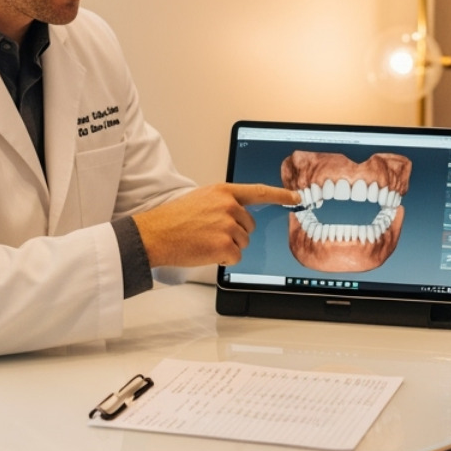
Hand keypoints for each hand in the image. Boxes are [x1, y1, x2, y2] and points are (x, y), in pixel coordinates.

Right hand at [132, 183, 299, 267]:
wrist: (154, 234)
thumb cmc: (173, 219)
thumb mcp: (200, 199)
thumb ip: (223, 202)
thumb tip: (239, 214)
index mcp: (223, 191)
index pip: (259, 191)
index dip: (281, 194)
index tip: (296, 197)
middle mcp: (229, 206)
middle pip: (249, 226)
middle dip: (234, 233)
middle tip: (209, 233)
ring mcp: (228, 225)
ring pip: (243, 243)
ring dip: (226, 246)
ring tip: (203, 240)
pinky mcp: (225, 245)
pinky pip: (235, 257)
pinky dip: (222, 259)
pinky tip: (205, 251)